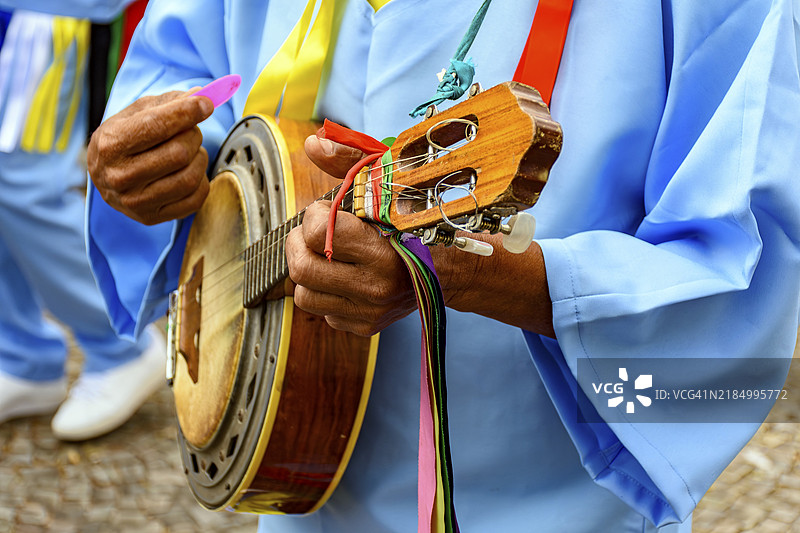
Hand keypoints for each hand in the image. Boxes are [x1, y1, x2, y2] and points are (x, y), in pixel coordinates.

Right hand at [87, 91, 213, 224]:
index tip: (205, 103)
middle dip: (193, 135)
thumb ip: (167, 103)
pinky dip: (202, 181)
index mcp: (110, 145)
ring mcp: (135, 202)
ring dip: (199, 158)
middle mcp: (119, 177)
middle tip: (190, 130)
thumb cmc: (123, 140)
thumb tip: (201, 95)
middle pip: (178, 152)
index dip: (186, 112)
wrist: (105, 177)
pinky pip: (195, 199)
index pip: (156, 126)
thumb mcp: (135, 114)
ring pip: (189, 177)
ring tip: (190, 151)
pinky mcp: (152, 217)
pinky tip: (190, 171)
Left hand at [283, 135, 415, 336]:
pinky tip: (344, 277)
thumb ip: (348, 163)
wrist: (450, 268)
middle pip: (301, 269)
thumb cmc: (416, 222)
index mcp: (383, 251)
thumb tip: (312, 143)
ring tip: (324, 254)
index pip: (318, 234)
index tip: (328, 211)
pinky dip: (326, 292)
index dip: (315, 216)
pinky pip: (322, 311)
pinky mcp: (364, 326)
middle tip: (311, 232)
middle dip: (298, 244)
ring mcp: (369, 311)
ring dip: (307, 270)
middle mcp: (375, 287)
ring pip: (304, 295)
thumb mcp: (388, 186)